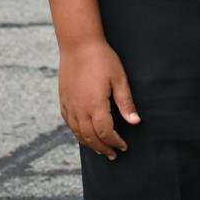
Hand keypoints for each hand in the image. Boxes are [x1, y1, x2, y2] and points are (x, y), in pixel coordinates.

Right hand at [59, 39, 138, 158]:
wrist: (78, 45)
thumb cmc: (102, 59)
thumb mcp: (119, 80)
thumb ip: (126, 103)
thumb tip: (135, 122)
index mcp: (94, 105)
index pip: (105, 132)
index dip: (115, 142)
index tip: (124, 147)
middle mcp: (79, 109)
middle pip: (90, 136)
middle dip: (102, 147)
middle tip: (113, 154)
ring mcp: (69, 105)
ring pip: (77, 132)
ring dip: (89, 143)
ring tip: (100, 149)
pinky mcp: (63, 100)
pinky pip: (69, 123)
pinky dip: (77, 133)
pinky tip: (84, 135)